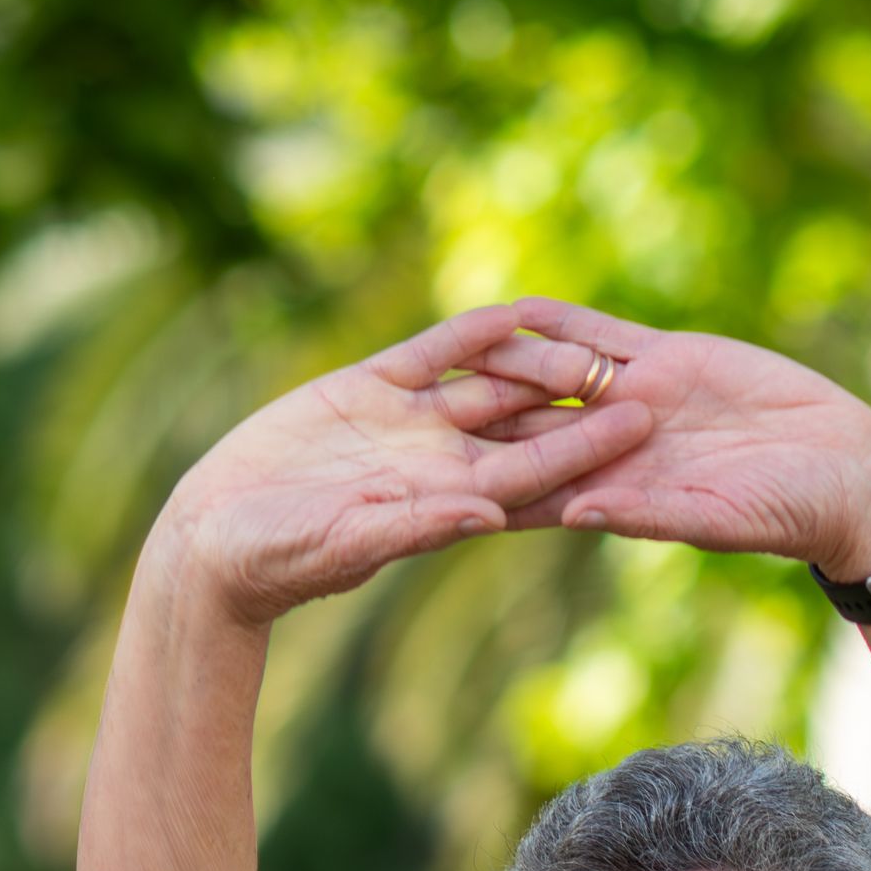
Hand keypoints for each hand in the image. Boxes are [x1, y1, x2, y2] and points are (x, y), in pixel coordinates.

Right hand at [151, 309, 652, 624]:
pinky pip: (435, 352)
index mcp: (452, 503)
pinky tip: (515, 310)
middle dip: (584, 401)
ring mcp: (409, 420)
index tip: (644, 426)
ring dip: (540, 361)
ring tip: (594, 340)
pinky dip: (472, 332)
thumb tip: (488, 512)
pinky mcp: (370, 387)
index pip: (537, 472)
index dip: (591, 448)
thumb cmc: (287, 560)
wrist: (222, 536)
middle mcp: (442, 459)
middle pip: (528, 422)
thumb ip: (420, 525)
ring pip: (490, 380)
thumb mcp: (354, 542)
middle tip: (647, 372)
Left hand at [464, 304, 870, 586]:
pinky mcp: (665, 360)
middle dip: (473, 425)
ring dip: (502, 365)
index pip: (534, 496)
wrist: (843, 469)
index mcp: (619, 496)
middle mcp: (617, 450)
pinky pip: (597, 334)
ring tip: (438, 353)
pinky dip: (556, 322)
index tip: (425, 492)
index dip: (481, 491)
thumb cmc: (788, 513)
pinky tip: (510, 307)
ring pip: (554, 378)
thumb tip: (575, 514)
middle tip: (404, 417)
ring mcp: (638, 401)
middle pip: (530, 434)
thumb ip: (649, 512)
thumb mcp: (717, 516)